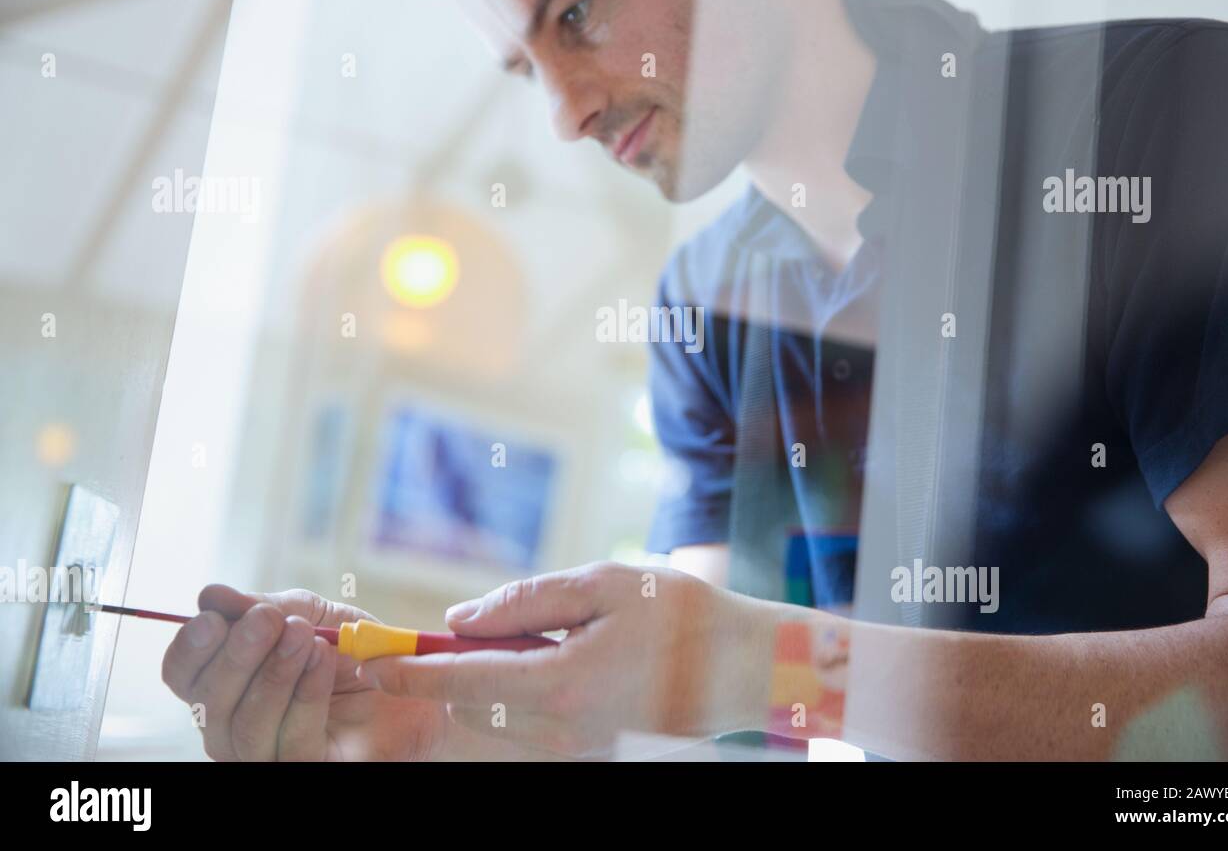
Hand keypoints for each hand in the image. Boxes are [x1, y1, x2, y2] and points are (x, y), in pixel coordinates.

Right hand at [161, 585, 445, 760]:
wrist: (417, 683)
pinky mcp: (313, 769)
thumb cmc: (358, 652)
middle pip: (208, 704)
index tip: (213, 617)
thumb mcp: (314, 615)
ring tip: (304, 637)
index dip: (190, 648)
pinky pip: (294, 744)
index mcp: (228, 684)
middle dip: (238, 656)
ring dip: (274, 674)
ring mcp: (271, 754)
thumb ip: (266, 605)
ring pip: (246, 729)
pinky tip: (324, 661)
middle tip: (271, 620)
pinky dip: (306, 697)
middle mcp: (237, 726)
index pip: (183, 675)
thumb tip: (211, 595)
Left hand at [357, 562, 782, 758]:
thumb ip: (525, 602)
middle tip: (442, 634)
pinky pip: (529, 726)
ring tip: (516, 642)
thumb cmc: (681, 616)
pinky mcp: (590, 753)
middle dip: (449, 670)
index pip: (464, 681)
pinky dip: (514, 695)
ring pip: (498, 719)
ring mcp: (578, 749)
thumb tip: (458, 619)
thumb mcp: (603, 586)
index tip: (372, 660)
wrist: (745, 668)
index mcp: (564, 684)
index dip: (412, 670)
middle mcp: (564, 731)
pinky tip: (546, 662)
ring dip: (484, 682)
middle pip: (473, 705)